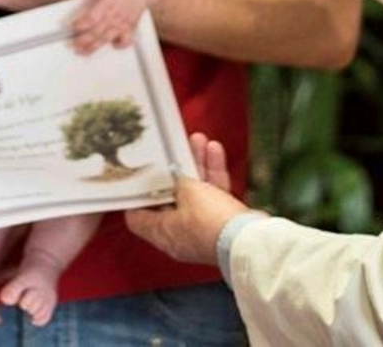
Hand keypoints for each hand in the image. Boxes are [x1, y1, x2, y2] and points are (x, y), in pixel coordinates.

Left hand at [70, 0, 145, 52]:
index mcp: (109, 3)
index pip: (92, 18)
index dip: (81, 24)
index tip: (73, 27)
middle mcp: (116, 16)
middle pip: (97, 32)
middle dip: (83, 40)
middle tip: (73, 45)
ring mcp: (123, 23)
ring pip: (107, 38)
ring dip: (94, 47)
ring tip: (83, 52)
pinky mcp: (130, 27)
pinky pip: (126, 40)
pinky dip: (119, 45)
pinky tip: (113, 46)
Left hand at [126, 133, 248, 265]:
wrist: (246, 240)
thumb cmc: (210, 222)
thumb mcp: (188, 191)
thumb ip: (178, 179)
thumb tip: (175, 175)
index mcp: (162, 232)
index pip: (137, 218)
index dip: (136, 197)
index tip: (138, 178)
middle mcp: (179, 234)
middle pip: (171, 199)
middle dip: (175, 172)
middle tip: (174, 152)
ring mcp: (201, 229)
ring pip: (195, 194)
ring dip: (197, 167)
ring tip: (197, 141)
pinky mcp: (221, 223)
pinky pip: (213, 197)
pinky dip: (214, 176)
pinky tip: (215, 152)